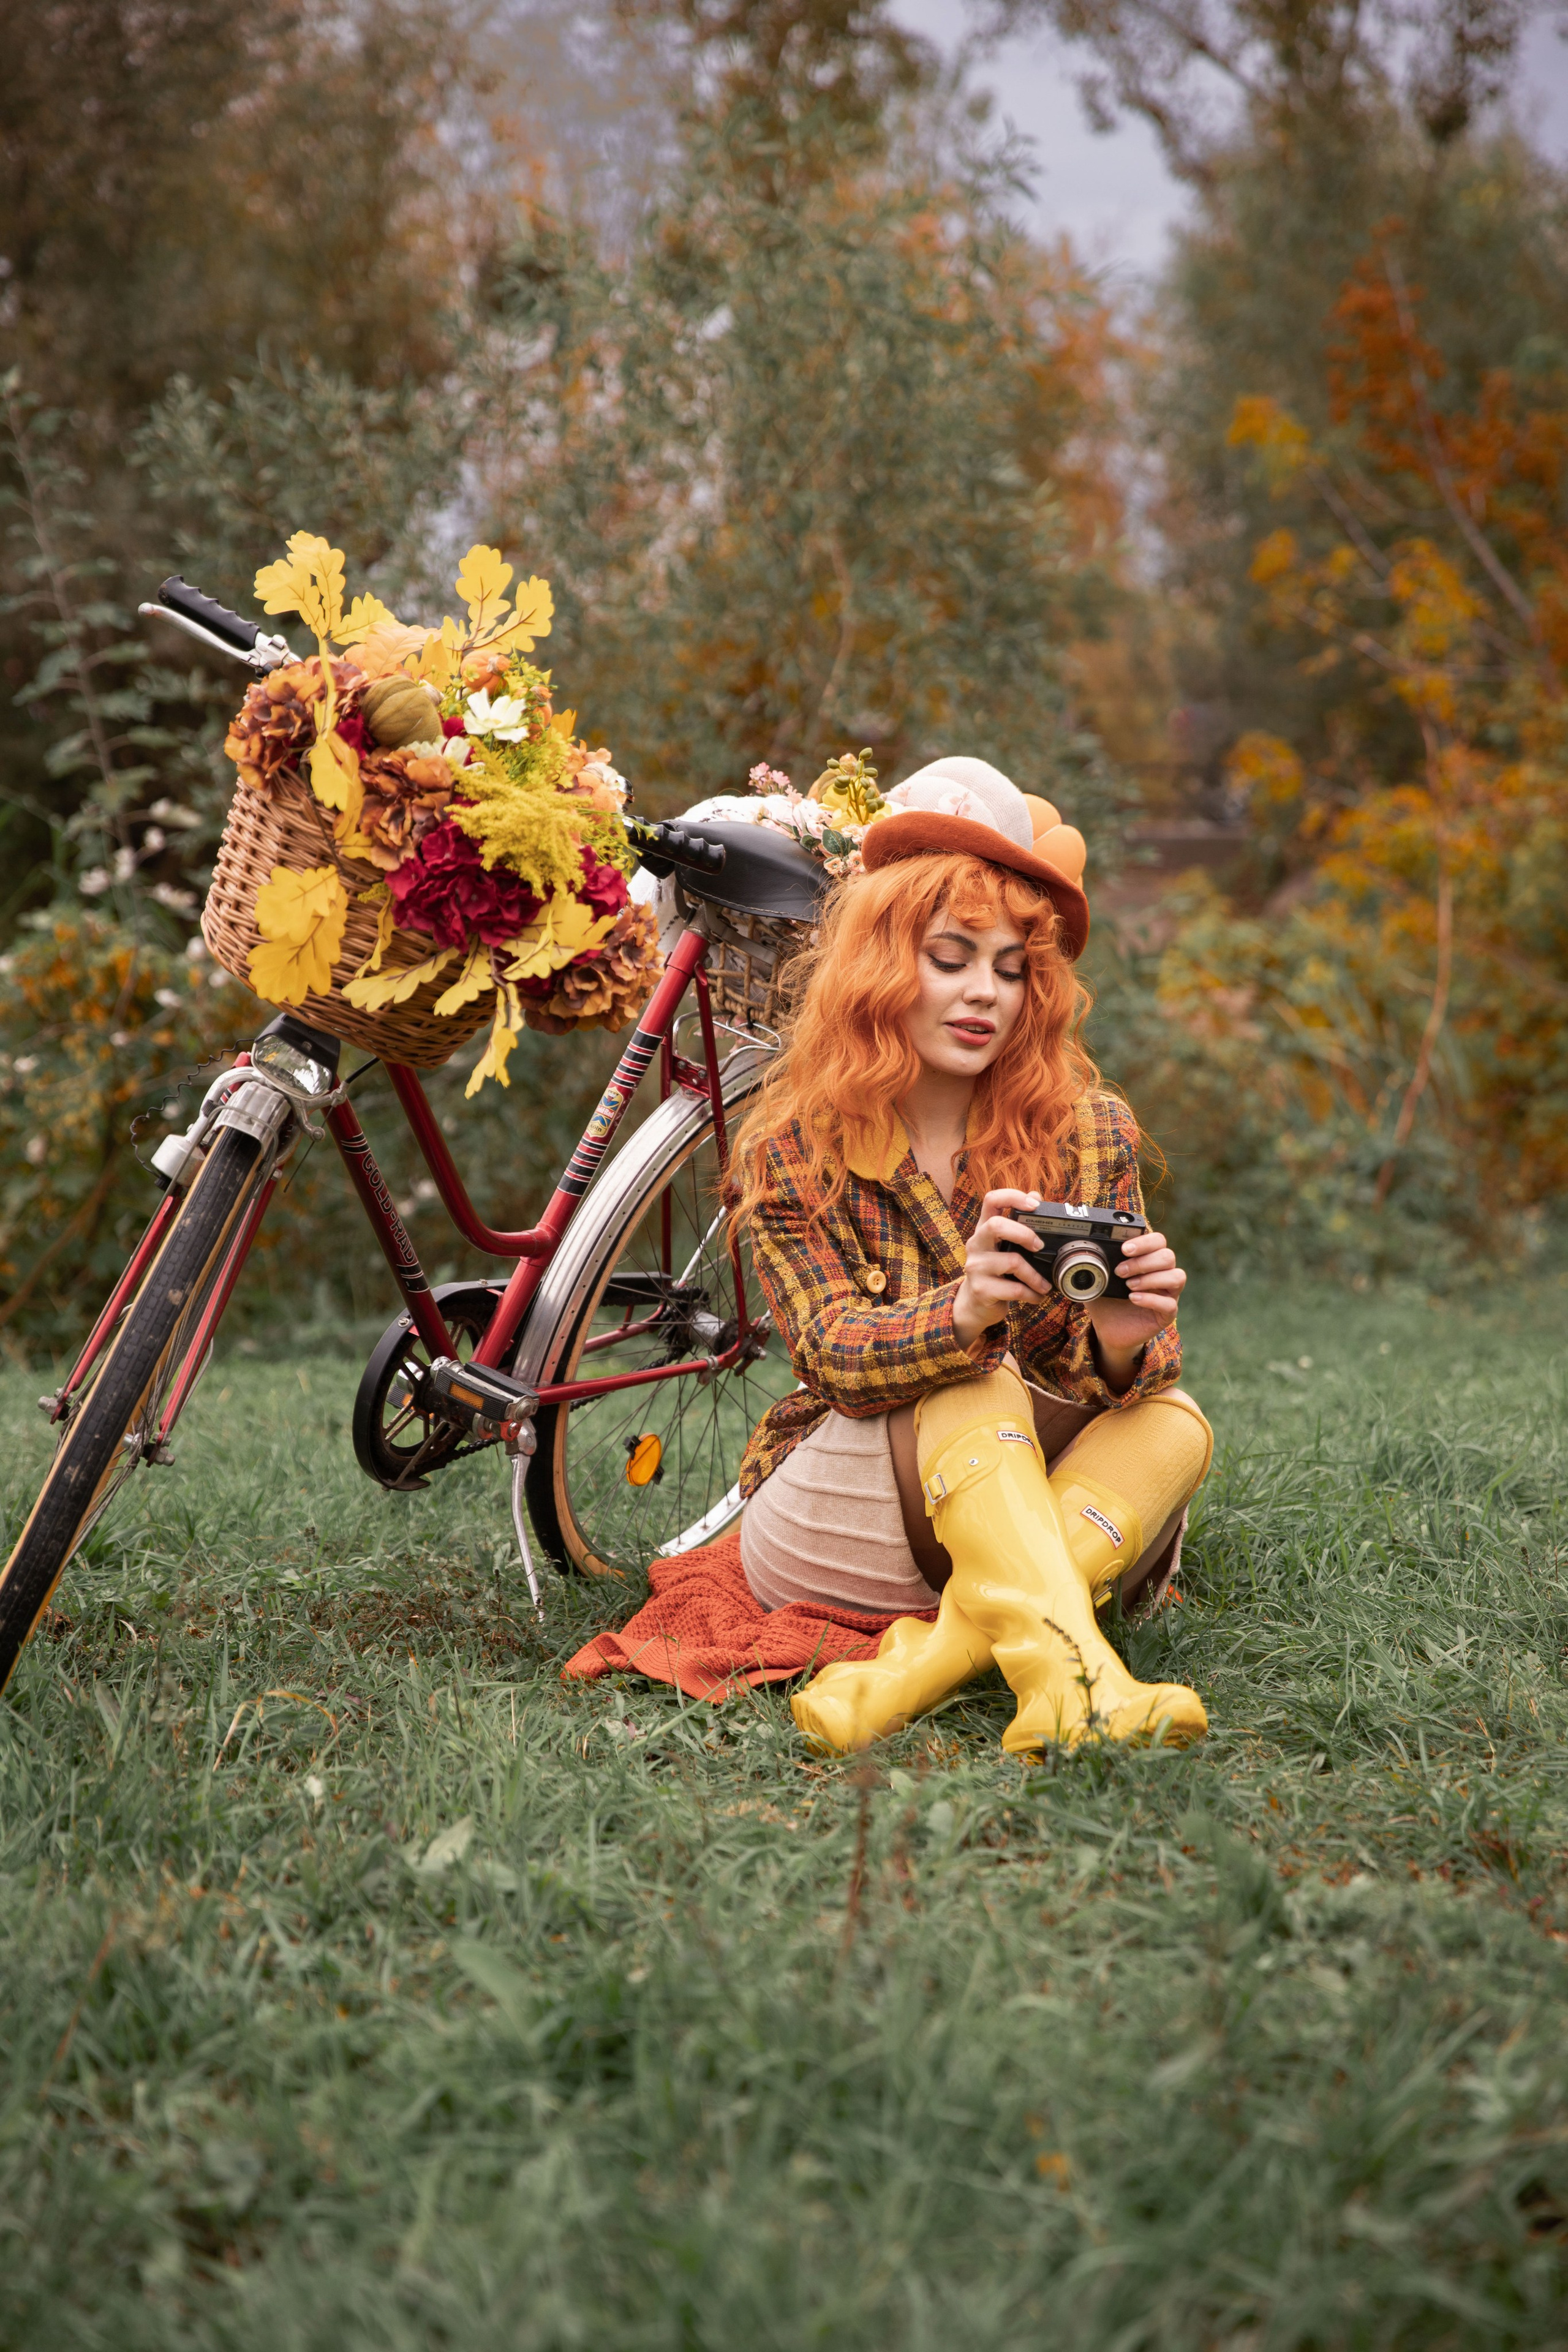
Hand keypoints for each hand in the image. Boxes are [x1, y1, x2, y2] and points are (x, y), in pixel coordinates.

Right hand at [953, 1188, 1050, 1350]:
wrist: (975, 1305)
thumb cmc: (996, 1272)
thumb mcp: (1004, 1245)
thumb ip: (1018, 1222)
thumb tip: (1035, 1195)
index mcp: (984, 1229)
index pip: (991, 1200)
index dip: (1012, 1196)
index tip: (1034, 1204)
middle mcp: (977, 1244)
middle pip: (995, 1225)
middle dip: (1023, 1233)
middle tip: (1039, 1246)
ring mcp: (976, 1267)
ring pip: (1011, 1262)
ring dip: (1035, 1275)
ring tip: (1045, 1284)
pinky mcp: (981, 1289)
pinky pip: (1014, 1289)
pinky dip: (1031, 1294)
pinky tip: (1037, 1296)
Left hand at [1087, 1226, 1186, 1388]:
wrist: (1108, 1330)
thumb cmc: (1107, 1301)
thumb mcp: (1097, 1281)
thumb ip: (1094, 1266)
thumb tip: (1080, 1255)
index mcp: (1149, 1261)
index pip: (1158, 1241)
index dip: (1145, 1242)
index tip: (1124, 1249)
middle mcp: (1162, 1274)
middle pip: (1168, 1256)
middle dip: (1143, 1261)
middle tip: (1120, 1271)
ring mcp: (1168, 1294)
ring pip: (1177, 1277)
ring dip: (1151, 1278)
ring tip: (1129, 1285)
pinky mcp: (1167, 1314)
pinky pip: (1169, 1303)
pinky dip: (1151, 1299)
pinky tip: (1133, 1299)